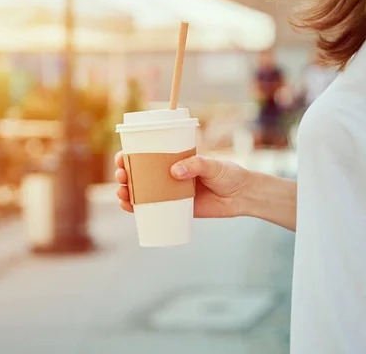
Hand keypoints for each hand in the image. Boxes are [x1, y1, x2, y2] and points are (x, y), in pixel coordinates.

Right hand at [114, 152, 251, 217]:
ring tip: (122, 193)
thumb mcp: (213, 165)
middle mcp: (169, 175)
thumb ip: (196, 165)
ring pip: (142, 192)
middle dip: (125, 175)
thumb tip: (174, 172)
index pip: (148, 155)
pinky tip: (128, 208)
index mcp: (175, 159)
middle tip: (121, 176)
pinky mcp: (177, 209)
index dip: (131, 156)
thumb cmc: (229, 174)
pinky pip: (153, 209)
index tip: (122, 157)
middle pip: (140, 174)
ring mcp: (172, 192)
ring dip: (127, 192)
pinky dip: (138, 209)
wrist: (243, 196)